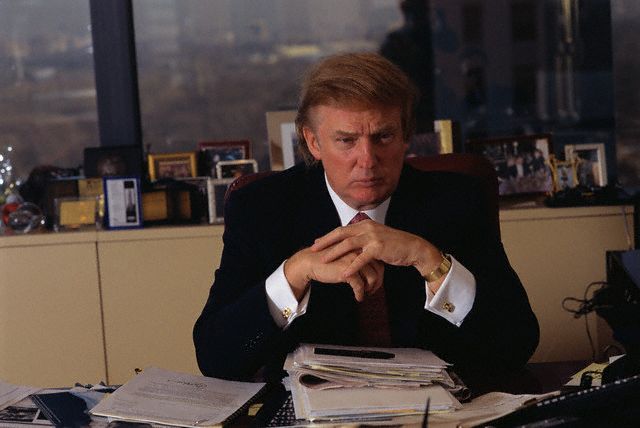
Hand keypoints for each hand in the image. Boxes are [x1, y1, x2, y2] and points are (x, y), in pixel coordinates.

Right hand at [284, 244, 383, 301]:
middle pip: (378, 269)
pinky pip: (360, 286)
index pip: (377, 260)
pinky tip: (358, 297)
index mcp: (359, 245)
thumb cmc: (327, 259)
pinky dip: (360, 294)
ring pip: (372, 278)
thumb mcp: (344, 254)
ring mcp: (354, 261)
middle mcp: (359, 251)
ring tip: (366, 293)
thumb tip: (370, 269)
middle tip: (373, 290)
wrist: (310, 261)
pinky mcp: (347, 271)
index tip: (376, 281)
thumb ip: (357, 258)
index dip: (379, 272)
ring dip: (371, 288)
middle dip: (378, 282)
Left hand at [311, 219, 442, 285]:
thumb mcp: (376, 238)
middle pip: (340, 234)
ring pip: (348, 244)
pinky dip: (352, 266)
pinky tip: (343, 273)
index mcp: (365, 224)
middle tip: (312, 249)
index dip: (328, 236)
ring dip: (334, 253)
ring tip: (323, 260)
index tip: (317, 242)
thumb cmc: (394, 245)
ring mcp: (372, 237)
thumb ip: (363, 239)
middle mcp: (367, 228)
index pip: (342, 229)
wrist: (413, 248)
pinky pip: (361, 258)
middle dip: (325, 242)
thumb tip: (351, 244)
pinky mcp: (378, 248)